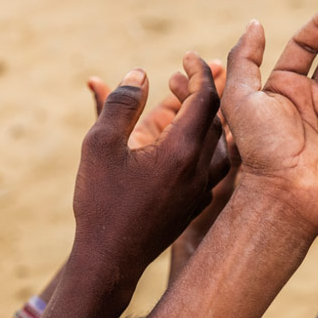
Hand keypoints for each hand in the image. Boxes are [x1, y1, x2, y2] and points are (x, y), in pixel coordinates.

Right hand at [73, 53, 227, 281]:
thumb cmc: (101, 202)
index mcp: (181, 150)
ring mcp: (201, 191)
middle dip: (202, 91)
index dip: (198, 73)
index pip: (205, 99)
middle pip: (216, 119)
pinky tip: (190, 144)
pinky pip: (212, 167)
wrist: (110, 260)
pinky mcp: (194, 206)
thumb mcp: (100, 144)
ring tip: (186, 106)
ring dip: (206, 119)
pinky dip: (205, 145)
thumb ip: (121, 104)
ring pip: (217, 144)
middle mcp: (200, 169)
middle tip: (182, 75)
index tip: (187, 56)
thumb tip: (141, 74)